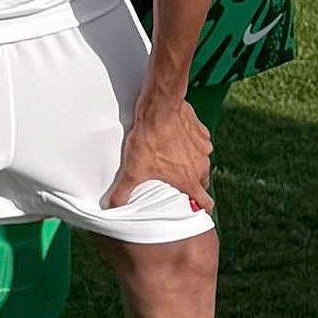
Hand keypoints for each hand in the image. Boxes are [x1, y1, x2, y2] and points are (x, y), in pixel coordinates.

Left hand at [109, 93, 214, 212]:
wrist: (159, 109)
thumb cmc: (149, 140)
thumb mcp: (132, 170)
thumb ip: (122, 192)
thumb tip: (111, 207)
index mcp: (188, 180)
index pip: (206, 203)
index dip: (201, 208)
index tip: (193, 208)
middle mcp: (201, 167)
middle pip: (202, 184)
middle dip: (191, 185)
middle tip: (174, 182)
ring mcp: (203, 149)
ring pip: (201, 164)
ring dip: (191, 165)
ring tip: (173, 159)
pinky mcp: (201, 133)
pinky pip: (200, 145)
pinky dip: (191, 146)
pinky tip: (176, 141)